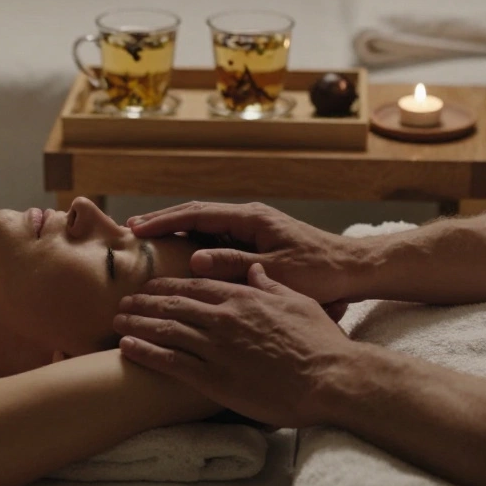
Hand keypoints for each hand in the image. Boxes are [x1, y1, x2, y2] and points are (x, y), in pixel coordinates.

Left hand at [114, 263, 356, 427]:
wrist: (331, 378)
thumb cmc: (320, 342)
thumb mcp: (298, 302)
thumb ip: (270, 286)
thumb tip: (255, 271)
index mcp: (242, 297)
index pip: (194, 285)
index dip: (168, 285)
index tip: (151, 287)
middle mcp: (223, 318)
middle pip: (172, 304)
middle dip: (144, 302)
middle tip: (124, 301)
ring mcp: (216, 347)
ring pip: (164, 329)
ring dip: (136, 323)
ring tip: (117, 321)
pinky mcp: (213, 378)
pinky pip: (169, 361)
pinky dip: (144, 352)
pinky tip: (126, 347)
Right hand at [128, 201, 363, 308]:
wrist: (353, 270)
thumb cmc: (320, 271)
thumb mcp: (276, 270)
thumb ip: (235, 264)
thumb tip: (194, 258)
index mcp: (252, 218)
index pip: (198, 214)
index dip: (165, 221)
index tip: (137, 228)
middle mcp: (249, 218)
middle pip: (197, 215)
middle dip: (163, 221)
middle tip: (131, 229)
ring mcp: (253, 229)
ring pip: (206, 227)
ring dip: (177, 232)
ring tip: (147, 241)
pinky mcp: (258, 243)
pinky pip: (218, 240)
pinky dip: (196, 244)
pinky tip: (180, 257)